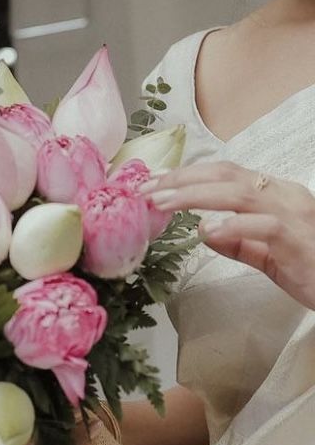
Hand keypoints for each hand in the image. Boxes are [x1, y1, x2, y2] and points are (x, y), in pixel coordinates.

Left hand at [140, 162, 314, 309]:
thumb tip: (203, 230)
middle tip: (146, 189)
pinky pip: (265, 226)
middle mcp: (284, 196)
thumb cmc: (311, 270)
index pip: (224, 175)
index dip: (187, 176)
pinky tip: (208, 229)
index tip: (154, 183)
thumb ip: (238, 243)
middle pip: (226, 176)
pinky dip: (234, 225)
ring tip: (162, 203)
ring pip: (240, 193)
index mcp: (275, 196)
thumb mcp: (267, 255)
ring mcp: (294, 215)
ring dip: (196, 195)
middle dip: (181, 180)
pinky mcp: (299, 240)